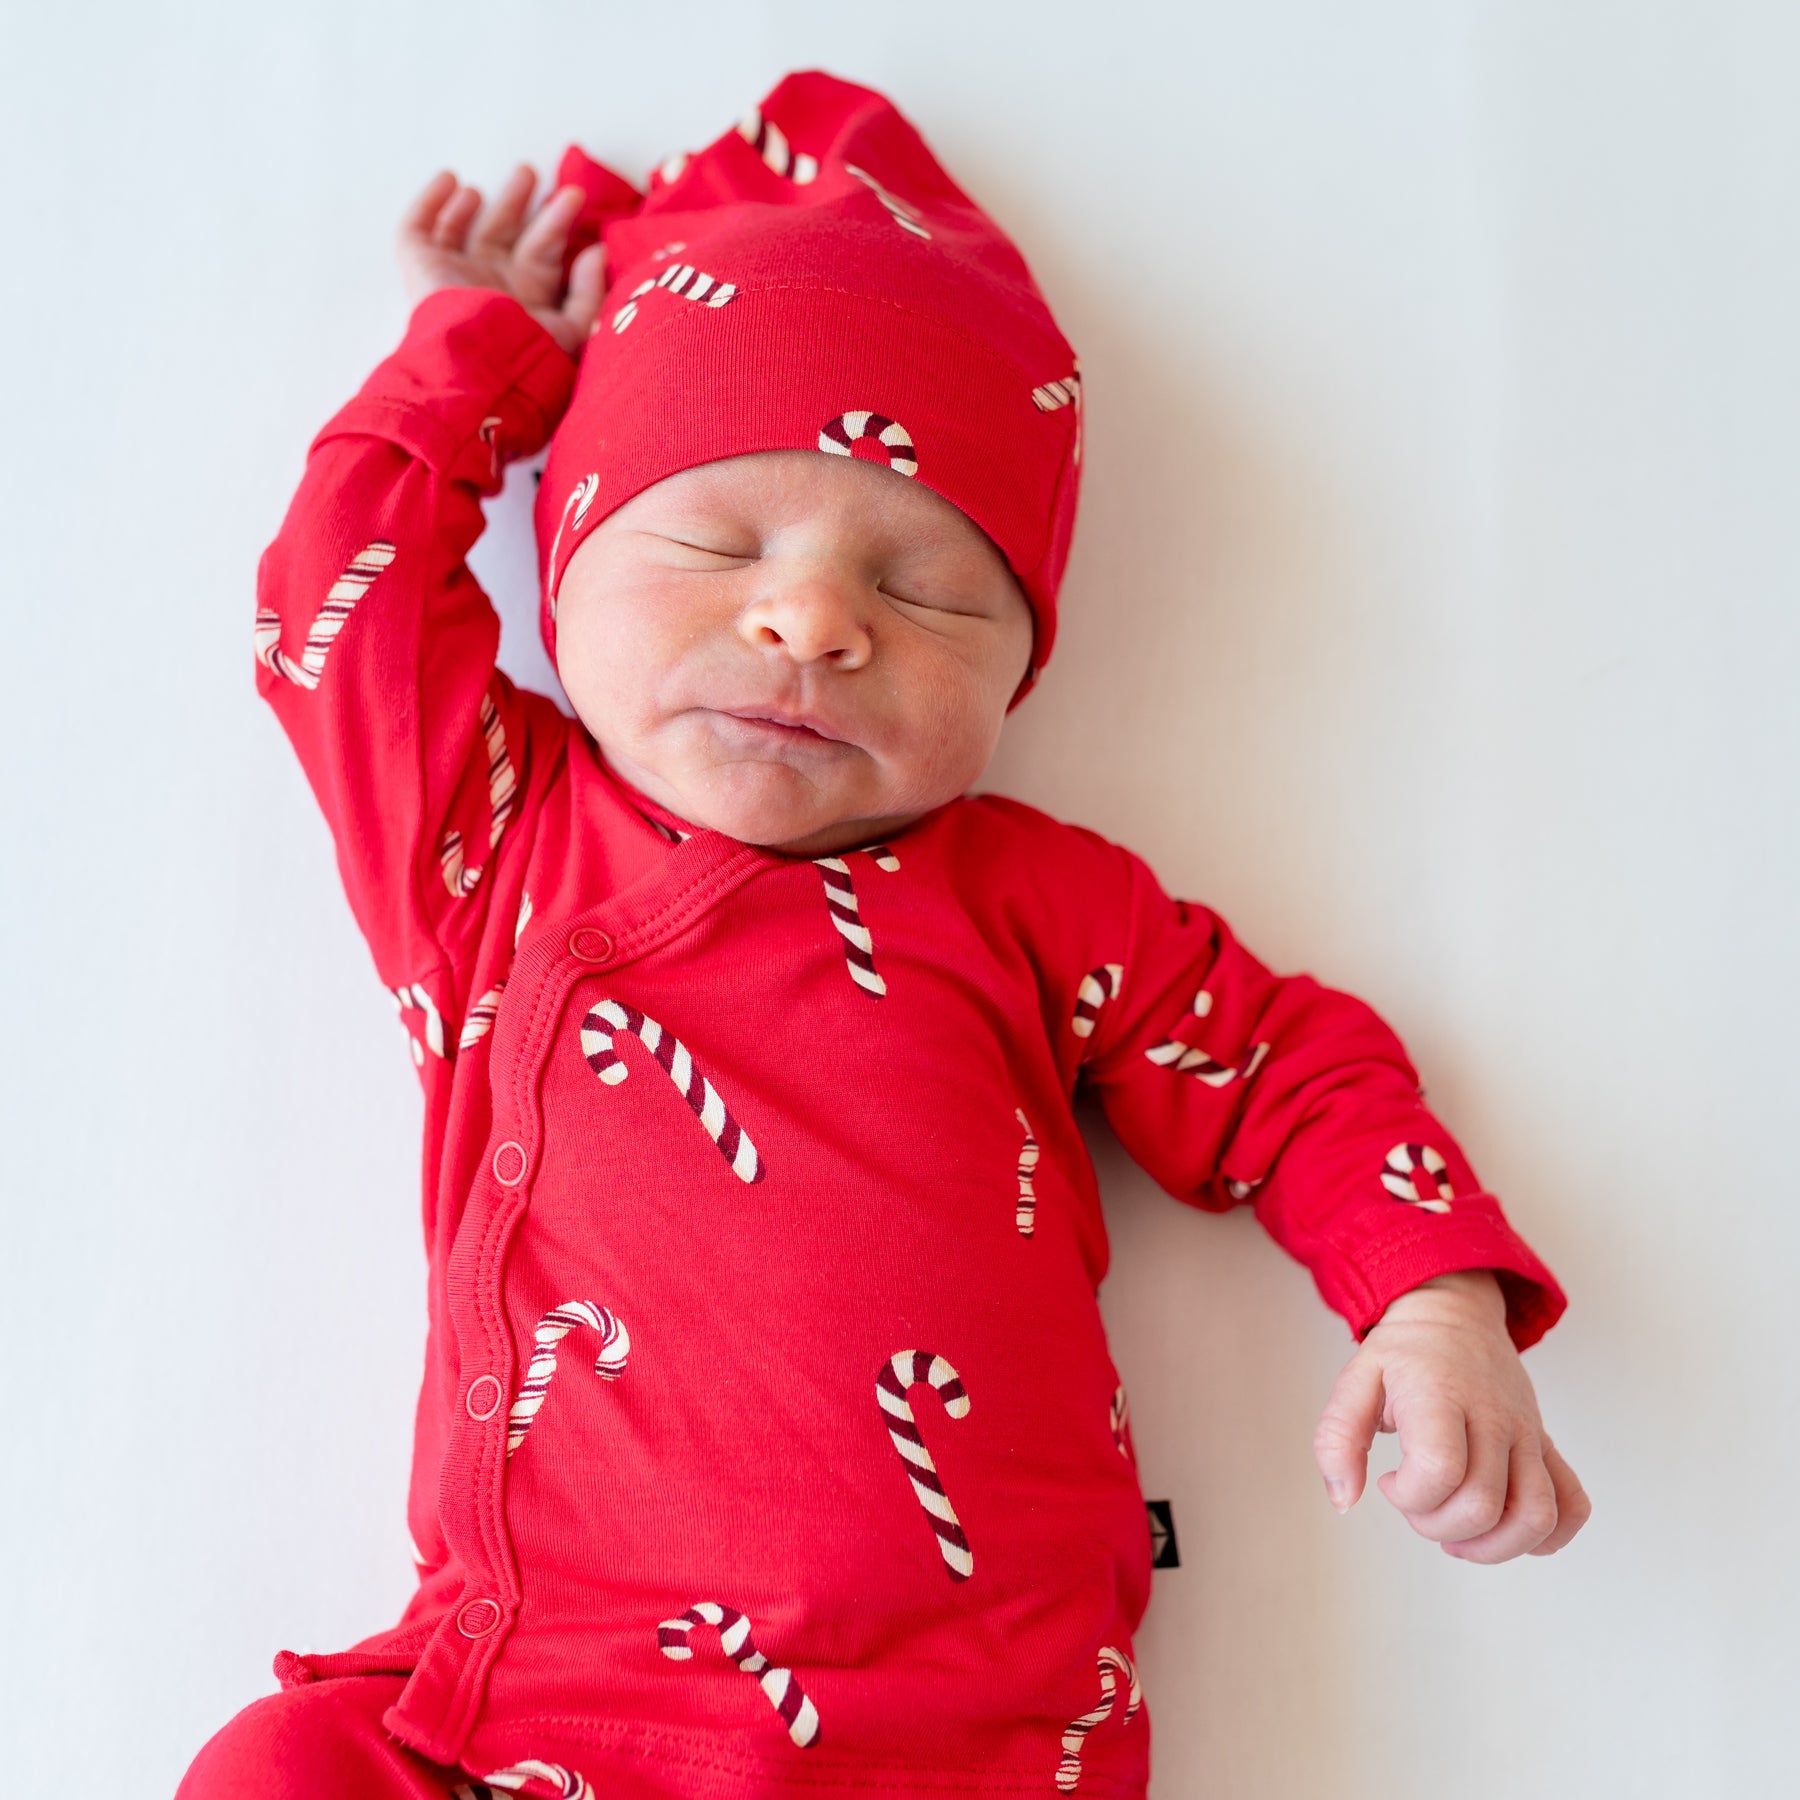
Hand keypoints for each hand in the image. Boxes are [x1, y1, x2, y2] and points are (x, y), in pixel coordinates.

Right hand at [396, 164, 605, 358]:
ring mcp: (454, 274)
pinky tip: (449, 179)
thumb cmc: (526, 352)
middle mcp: (490, 285)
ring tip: (486, 180)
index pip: (542, 254)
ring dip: (476, 203)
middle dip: (517, 203)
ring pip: (464, 228)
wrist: (475, 362)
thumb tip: (597, 252)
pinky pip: (418, 228)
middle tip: (529, 172)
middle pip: (504, 235)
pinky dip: (430, 202)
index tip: (573, 196)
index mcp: (525, 300)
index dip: (557, 224)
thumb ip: (588, 293)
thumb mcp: (573, 329)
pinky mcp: (421, 266)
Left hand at [1312, 1269, 1590, 1561]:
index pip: (1441, 1471)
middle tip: (1418, 1502)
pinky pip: (1572, 1505)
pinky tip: (1505, 1529)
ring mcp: (1528, 1434)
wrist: (1454, 1314)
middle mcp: (1494, 1416)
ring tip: (1458, 1532)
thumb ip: (1337, 1439)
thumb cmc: (1405, 1353)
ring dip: (1493, 1546)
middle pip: (1485, 1505)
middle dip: (1439, 1526)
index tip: (1390, 1481)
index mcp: (1442, 1396)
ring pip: (1536, 1516)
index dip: (1409, 1496)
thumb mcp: (1355, 1380)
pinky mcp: (1547, 1446)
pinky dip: (1547, 1536)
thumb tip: (1343, 1500)